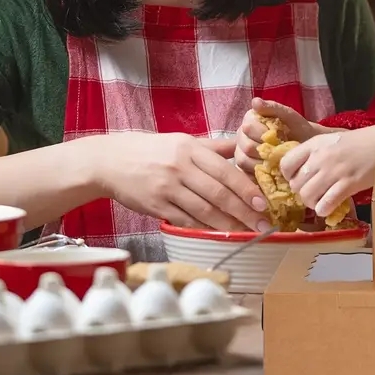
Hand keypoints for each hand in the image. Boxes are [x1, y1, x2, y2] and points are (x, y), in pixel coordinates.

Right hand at [88, 132, 271, 232]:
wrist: (110, 161)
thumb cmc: (152, 150)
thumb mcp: (183, 140)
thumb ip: (213, 147)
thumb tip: (242, 145)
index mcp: (190, 149)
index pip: (225, 170)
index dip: (246, 188)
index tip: (262, 202)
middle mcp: (180, 168)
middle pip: (218, 193)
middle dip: (244, 211)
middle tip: (264, 224)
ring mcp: (167, 188)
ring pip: (203, 211)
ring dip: (228, 224)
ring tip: (246, 232)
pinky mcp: (155, 206)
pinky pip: (185, 221)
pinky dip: (204, 229)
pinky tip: (219, 234)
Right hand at [234, 97, 330, 173]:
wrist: (306, 146)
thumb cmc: (298, 129)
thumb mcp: (289, 116)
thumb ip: (273, 107)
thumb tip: (255, 101)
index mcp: (249, 119)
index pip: (248, 127)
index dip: (263, 134)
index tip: (279, 136)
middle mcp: (241, 135)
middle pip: (245, 146)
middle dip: (265, 150)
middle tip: (280, 152)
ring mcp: (241, 153)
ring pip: (243, 161)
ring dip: (262, 164)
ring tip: (278, 163)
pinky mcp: (245, 170)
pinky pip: (245, 175)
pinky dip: (258, 175)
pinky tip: (271, 173)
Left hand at [279, 127, 374, 218]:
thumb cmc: (359, 142)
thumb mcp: (331, 140)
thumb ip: (314, 152)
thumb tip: (300, 169)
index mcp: (314, 144)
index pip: (286, 163)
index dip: (288, 176)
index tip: (297, 178)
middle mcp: (320, 158)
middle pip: (296, 184)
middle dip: (302, 192)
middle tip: (313, 192)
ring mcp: (333, 172)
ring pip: (307, 197)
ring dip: (312, 203)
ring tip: (321, 200)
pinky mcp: (347, 185)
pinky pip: (325, 205)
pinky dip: (324, 210)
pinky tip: (330, 206)